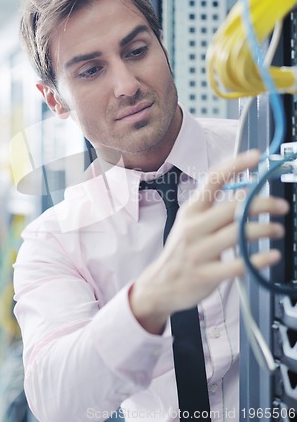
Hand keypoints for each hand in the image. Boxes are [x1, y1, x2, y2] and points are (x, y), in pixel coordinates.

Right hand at [129, 149, 288, 333]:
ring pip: (238, 234)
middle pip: (233, 208)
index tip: (256, 157)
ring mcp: (199, 252)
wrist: (160, 284)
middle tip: (281, 206)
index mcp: (191, 210)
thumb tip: (246, 191)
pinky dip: (259, 259)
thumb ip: (213, 208)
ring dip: (265, 229)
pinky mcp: (206, 274)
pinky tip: (271, 255)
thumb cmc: (181, 251)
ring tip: (277, 230)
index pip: (213, 180)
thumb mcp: (189, 223)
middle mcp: (194, 227)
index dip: (235, 166)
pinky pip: (238, 265)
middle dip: (263, 203)